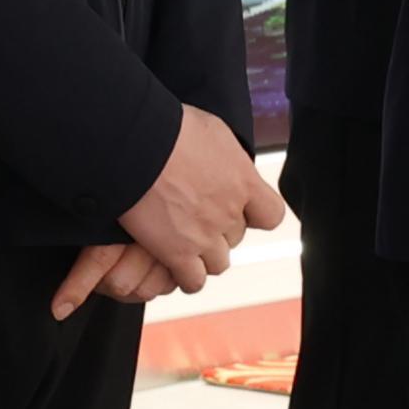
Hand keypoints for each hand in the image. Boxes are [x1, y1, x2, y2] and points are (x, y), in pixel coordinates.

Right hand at [66, 106, 283, 316]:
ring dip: (205, 256)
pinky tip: (175, 267)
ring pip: (218, 263)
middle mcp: (230, 212)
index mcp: (243, 181)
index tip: (241, 209)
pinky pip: (193, 280)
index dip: (255, 215)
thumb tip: (225, 159)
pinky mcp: (177, 252)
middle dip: (219, 229)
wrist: (137, 144)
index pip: (271, 215)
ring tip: (185, 243)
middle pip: (236, 236)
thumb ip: (226, 155)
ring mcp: (205, 235)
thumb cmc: (170, 128)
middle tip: (195, 215)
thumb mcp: (212, 131)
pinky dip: (187, 277)